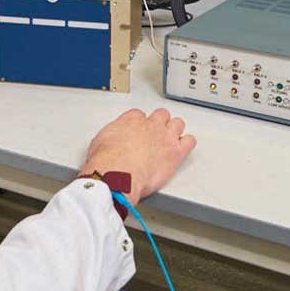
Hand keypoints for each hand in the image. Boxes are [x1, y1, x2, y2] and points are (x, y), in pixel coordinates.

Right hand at [79, 108, 195, 206]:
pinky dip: (187, 143)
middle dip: (160, 122)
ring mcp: (165, 137)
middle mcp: (151, 125)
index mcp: (132, 120)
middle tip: (156, 133)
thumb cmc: (107, 162)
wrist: (118, 175)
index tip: (138, 132)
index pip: (140, 115)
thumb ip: (111, 136)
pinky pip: (189, 141)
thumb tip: (111, 140)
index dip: (140, 124)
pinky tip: (183, 148)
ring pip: (178, 124)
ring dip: (175, 130)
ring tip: (171, 139)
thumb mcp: (99, 142)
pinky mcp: (176, 152)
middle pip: (162, 115)